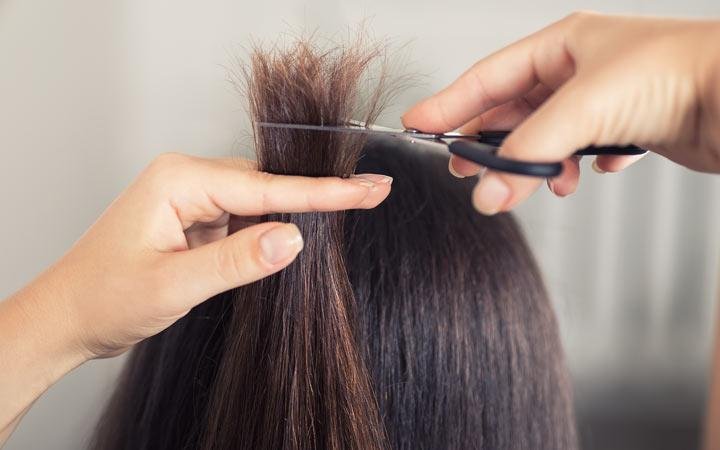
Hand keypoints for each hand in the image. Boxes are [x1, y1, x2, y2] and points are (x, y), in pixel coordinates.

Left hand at [0, 153, 390, 441]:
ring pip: (260, 201)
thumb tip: (293, 238)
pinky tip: (292, 239)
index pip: (266, 187)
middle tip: (374, 194)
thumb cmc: (104, 296)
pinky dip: (269, 231)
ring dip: (294, 215)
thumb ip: (236, 260)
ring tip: (348, 211)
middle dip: (319, 196)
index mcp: (180, 181)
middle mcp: (188, 180)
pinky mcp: (196, 219)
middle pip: (268, 185)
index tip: (368, 188)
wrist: (69, 317)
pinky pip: (245, 217)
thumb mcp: (174, 284)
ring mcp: (192, 199)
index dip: (323, 192)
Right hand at [403, 12, 719, 213]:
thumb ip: (528, 153)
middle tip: (469, 170)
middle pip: (515, 112)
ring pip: (548, 137)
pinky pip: (585, 152)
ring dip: (539, 165)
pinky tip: (589, 172)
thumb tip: (487, 192)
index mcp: (563, 46)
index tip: (418, 124)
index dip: (450, 102)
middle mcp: (580, 71)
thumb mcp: (583, 108)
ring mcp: (604, 100)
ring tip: (539, 184)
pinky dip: (578, 168)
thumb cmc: (676, 74)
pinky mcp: (627, 128)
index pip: (489, 76)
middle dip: (493, 144)